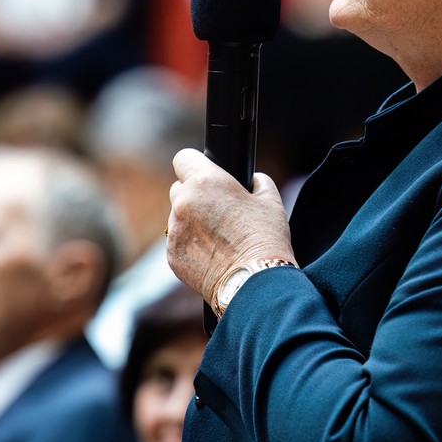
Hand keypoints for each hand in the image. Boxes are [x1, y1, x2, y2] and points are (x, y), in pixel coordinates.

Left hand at [165, 148, 293, 305]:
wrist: (254, 283)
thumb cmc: (266, 239)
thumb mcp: (270, 200)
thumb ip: (257, 182)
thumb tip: (253, 180)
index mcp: (205, 182)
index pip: (184, 158)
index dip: (196, 164)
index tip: (205, 173)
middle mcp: (183, 203)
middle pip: (179, 187)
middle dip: (194, 194)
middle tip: (217, 209)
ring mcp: (174, 230)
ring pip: (177, 216)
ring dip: (191, 220)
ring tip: (218, 236)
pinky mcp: (171, 255)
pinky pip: (177, 241)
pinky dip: (189, 244)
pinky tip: (212, 253)